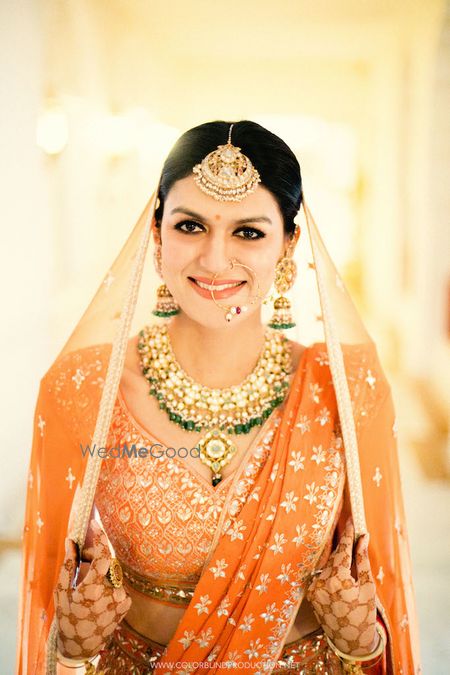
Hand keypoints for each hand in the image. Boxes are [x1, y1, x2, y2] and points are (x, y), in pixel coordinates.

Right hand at [53, 519, 131, 658]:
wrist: (83, 645)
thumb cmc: (68, 617)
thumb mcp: (61, 592)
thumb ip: (68, 565)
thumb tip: (71, 542)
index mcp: (93, 590)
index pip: (103, 556)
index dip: (100, 537)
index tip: (95, 523)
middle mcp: (112, 593)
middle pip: (108, 562)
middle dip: (96, 555)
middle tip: (83, 557)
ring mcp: (122, 599)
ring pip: (113, 572)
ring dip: (102, 569)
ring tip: (88, 579)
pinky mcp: (127, 603)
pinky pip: (118, 582)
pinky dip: (108, 581)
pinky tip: (98, 593)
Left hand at [306, 517, 376, 655]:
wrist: (351, 641)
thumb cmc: (364, 614)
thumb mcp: (368, 586)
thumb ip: (362, 560)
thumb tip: (363, 538)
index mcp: (338, 580)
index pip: (343, 550)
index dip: (348, 534)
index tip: (351, 520)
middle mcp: (322, 582)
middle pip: (334, 556)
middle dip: (344, 546)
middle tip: (353, 532)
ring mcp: (314, 588)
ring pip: (327, 565)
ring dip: (338, 559)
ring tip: (349, 555)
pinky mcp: (311, 594)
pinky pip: (322, 575)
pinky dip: (331, 571)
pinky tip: (341, 571)